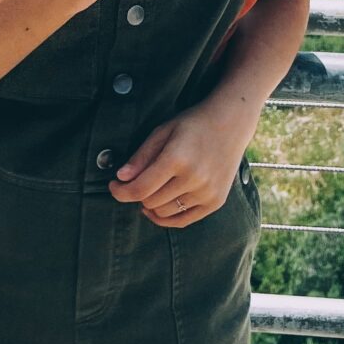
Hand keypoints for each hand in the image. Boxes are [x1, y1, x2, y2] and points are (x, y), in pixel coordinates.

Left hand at [106, 106, 244, 226]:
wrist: (231, 123)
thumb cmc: (193, 124)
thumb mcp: (163, 131)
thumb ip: (141, 156)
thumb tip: (121, 179)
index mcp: (177, 158)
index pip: (140, 188)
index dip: (121, 192)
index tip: (113, 186)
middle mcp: (194, 178)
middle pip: (151, 202)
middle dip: (136, 195)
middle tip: (133, 183)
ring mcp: (207, 192)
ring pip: (165, 213)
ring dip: (151, 205)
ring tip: (150, 190)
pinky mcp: (215, 202)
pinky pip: (183, 221)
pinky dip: (166, 218)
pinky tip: (158, 207)